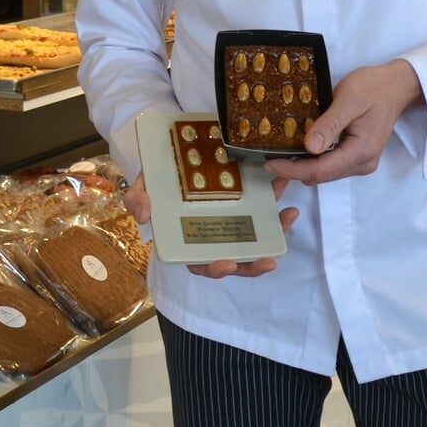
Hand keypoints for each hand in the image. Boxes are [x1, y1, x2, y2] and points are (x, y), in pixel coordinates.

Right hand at [122, 172, 300, 279]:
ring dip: (274, 234)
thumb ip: (138, 200)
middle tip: (266, 262)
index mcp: (187, 241)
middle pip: (234, 261)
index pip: (201, 264)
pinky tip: (286, 192)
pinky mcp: (246, 206)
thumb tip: (144, 215)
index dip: (215, 269)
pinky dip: (276, 206)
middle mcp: (212, 237)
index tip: (227, 265)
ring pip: (255, 239)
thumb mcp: (142, 187)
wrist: (171, 157)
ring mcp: (231, 223)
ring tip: (289, 218)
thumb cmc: (156, 181)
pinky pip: (264, 212)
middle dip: (252, 265)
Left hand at [267, 59, 421, 185]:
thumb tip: (309, 147)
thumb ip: (330, 124)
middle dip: (294, 171)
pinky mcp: (357, 157)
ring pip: (324, 173)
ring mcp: (361, 162)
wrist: (396, 86)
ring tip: (279, 154)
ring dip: (302, 166)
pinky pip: (330, 165)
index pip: (320, 170)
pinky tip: (299, 149)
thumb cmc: (374, 87)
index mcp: (362, 151)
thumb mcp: (349, 99)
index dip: (292, 169)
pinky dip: (313, 160)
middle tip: (268, 158)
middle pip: (321, 176)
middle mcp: (363, 163)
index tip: (269, 163)